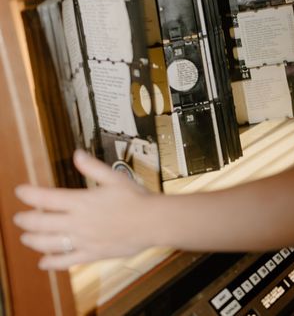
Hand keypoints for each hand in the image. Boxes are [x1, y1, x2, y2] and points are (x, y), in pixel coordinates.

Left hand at [13, 149, 154, 269]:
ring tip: (25, 238)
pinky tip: (43, 262)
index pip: (47, 198)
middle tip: (18, 217)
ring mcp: (83, 240)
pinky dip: (51, 263)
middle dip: (26, 220)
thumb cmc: (135, 198)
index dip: (29, 194)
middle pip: (42, 224)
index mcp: (82, 201)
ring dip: (33, 241)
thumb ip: (92, 167)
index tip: (19, 191)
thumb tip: (76, 154)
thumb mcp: (114, 176)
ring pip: (49, 244)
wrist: (151, 222)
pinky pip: (66, 262)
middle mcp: (78, 222)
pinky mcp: (91, 254)